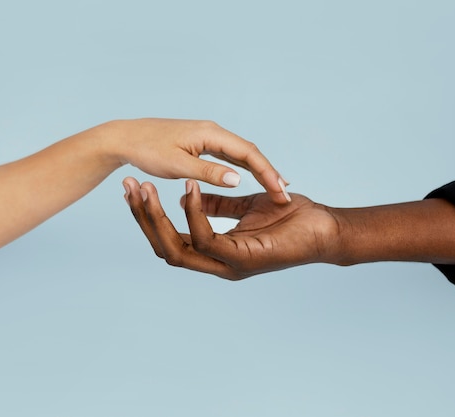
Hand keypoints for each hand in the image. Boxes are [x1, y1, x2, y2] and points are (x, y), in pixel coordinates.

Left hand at [103, 119, 290, 203]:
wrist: (124, 138)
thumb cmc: (147, 150)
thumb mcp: (177, 164)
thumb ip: (208, 172)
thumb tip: (238, 179)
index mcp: (210, 134)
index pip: (248, 153)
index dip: (267, 172)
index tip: (281, 191)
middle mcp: (212, 132)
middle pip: (249, 152)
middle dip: (269, 172)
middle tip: (286, 193)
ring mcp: (207, 137)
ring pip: (240, 154)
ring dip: (258, 170)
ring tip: (276, 187)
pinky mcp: (200, 144)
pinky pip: (228, 156)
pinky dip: (242, 168)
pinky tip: (250, 178)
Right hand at [123, 177, 338, 279]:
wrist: (326, 229)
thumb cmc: (292, 218)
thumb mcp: (247, 206)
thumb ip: (218, 204)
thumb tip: (190, 195)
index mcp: (215, 253)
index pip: (169, 240)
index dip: (147, 217)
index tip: (134, 190)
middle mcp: (216, 263)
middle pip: (164, 248)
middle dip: (142, 218)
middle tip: (128, 187)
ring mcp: (228, 265)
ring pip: (177, 248)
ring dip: (157, 218)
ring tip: (146, 188)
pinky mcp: (242, 259)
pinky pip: (206, 238)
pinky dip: (194, 213)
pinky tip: (189, 187)